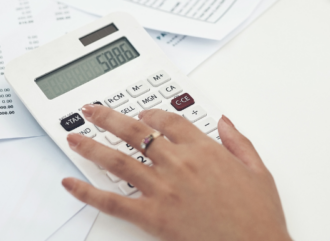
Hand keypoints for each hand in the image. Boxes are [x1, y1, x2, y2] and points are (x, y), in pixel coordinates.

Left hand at [62, 105, 291, 240]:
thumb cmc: (258, 215)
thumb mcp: (257, 170)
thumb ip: (238, 141)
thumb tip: (223, 123)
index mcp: (204, 150)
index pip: (168, 121)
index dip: (150, 114)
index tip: (140, 114)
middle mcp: (179, 163)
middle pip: (135, 132)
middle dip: (109, 118)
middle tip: (91, 111)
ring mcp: (163, 189)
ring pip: (118, 160)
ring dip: (91, 146)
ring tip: (74, 137)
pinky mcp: (153, 216)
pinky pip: (113, 202)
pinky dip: (88, 192)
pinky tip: (71, 184)